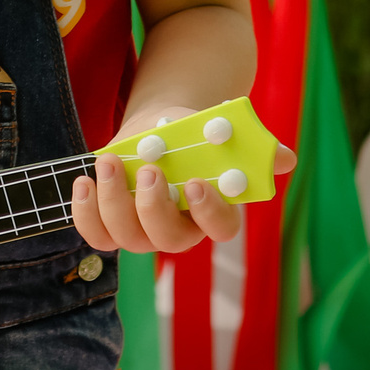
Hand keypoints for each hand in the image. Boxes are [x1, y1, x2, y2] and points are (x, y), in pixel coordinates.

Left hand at [67, 109, 297, 254]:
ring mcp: (142, 231)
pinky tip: (84, 180)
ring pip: (127, 238)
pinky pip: (96, 233)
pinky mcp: (111, 222)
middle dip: (155, 208)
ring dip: (114, 202)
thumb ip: (250, 146)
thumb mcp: (222, 132)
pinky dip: (86, 211)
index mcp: (213, 213)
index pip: (220, 228)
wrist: (161, 129)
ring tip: (110, 162)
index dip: (209, 212)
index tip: (196, 183)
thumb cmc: (196, 135)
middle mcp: (178, 230)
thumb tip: (284, 159)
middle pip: (168, 240)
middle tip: (150, 170)